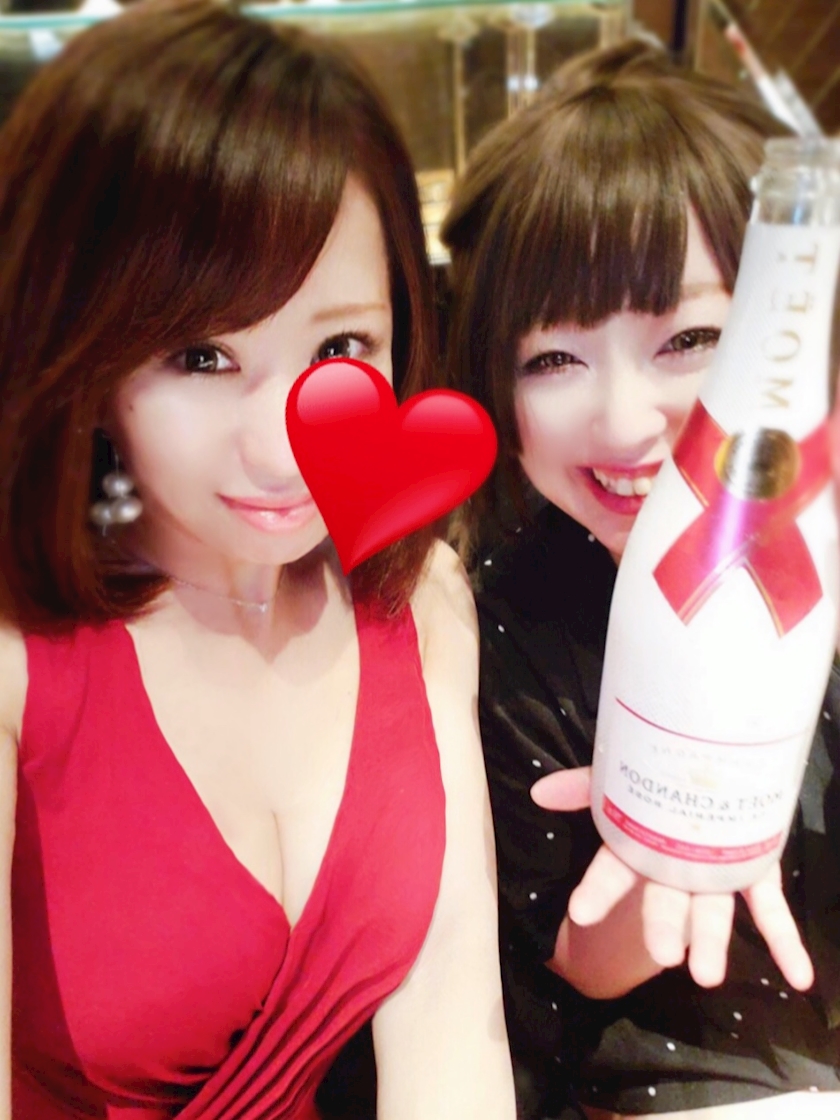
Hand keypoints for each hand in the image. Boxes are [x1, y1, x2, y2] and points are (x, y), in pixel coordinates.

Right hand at [532, 767, 813, 991]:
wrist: (720, 767)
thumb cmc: (661, 779)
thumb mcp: (622, 774)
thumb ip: (584, 785)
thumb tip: (538, 790)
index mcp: (642, 845)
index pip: (613, 870)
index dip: (598, 891)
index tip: (580, 913)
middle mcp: (677, 866)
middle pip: (665, 900)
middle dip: (662, 927)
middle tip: (664, 957)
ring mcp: (717, 873)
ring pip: (712, 911)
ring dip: (711, 942)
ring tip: (707, 976)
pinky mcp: (756, 873)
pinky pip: (770, 911)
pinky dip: (785, 942)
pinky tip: (800, 977)